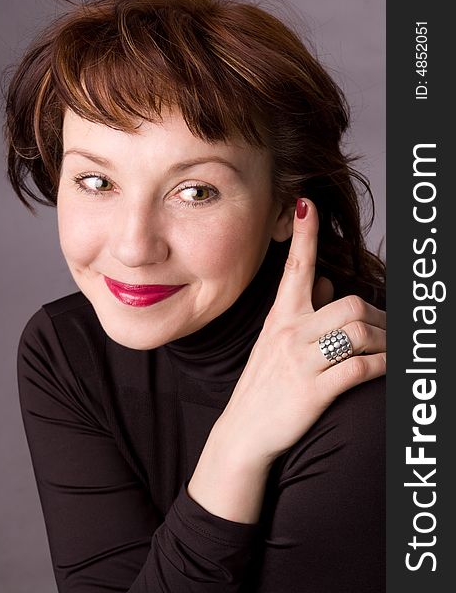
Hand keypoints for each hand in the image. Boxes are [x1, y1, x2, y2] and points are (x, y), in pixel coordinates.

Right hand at [215, 198, 385, 465]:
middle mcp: (290, 333)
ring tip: (392, 349)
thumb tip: (329, 281)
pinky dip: (384, 366)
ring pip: (361, 333)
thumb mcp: (273, 341)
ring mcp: (302, 362)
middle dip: (379, 314)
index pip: (295, 267)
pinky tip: (387, 367)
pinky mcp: (314, 391)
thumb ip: (302, 309)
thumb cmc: (263, 384)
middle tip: (386, 329)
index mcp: (280, 317)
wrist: (244, 432)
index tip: (306, 204)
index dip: (304, 235)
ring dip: (387, 341)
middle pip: (351, 303)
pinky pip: (362, 368)